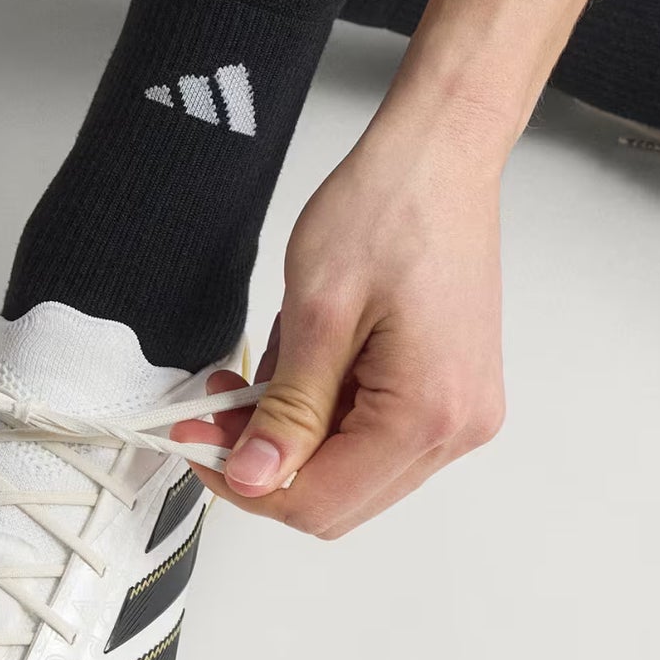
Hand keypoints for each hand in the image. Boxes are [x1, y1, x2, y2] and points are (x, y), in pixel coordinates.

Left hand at [173, 104, 507, 537]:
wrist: (441, 156)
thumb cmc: (388, 209)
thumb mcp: (317, 310)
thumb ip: (288, 409)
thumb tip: (255, 478)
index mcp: (428, 414)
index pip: (321, 502)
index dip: (246, 483)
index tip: (196, 440)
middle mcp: (459, 428)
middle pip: (341, 499)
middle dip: (268, 463)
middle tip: (214, 408)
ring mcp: (463, 413)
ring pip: (356, 471)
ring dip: (296, 439)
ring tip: (259, 374)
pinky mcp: (454, 392)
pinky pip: (378, 435)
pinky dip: (329, 416)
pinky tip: (304, 367)